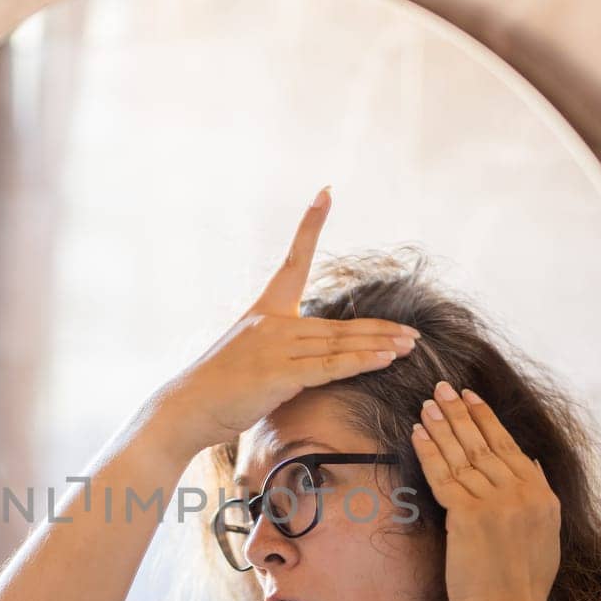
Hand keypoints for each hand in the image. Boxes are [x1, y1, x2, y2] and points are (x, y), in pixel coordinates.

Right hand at [148, 187, 420, 457]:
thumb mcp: (250, 355)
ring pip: (339, 343)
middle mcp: (272, 323)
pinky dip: (361, 362)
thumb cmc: (220, 388)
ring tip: (411, 345)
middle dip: (379, 329)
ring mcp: (275, 348)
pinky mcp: (278, 375)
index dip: (309, 226)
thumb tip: (310, 352)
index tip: (325, 193)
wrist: (188, 408)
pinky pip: (330, 366)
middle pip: (337, 324)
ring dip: (379, 345)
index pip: (293, 262)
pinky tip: (386, 359)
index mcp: (264, 312)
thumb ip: (281, 347)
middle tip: (412, 332)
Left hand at [411, 381, 560, 600]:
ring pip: (462, 456)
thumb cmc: (523, 585)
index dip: (486, 419)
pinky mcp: (469, 516)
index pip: (509, 446)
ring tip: (427, 404)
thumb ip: (538, 495)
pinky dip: (429, 452)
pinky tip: (417, 433)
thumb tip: (529, 462)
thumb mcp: (545, 534)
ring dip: (442, 426)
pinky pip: (444, 476)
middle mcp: (522, 492)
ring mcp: (496, 503)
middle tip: (442, 388)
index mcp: (541, 495)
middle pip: (484, 444)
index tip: (470, 397)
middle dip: (460, 413)